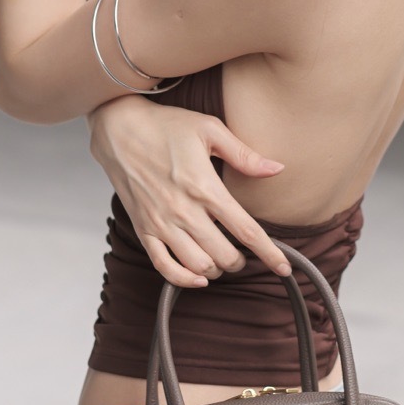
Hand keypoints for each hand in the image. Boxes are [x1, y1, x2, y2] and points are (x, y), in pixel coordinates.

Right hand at [86, 97, 293, 286]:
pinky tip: (198, 276)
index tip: (284, 267)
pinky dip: (185, 279)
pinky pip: (164, 267)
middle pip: (225, 256)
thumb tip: (277, 168)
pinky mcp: (143, 229)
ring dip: (217, 268)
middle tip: (244, 252)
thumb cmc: (165, 125)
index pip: (247, 231)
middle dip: (242, 260)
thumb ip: (244, 154)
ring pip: (199, 266)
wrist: (119, 128)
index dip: (271, 254)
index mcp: (206, 187)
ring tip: (221, 258)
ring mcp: (161, 223)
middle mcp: (184, 211)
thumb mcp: (209, 129)